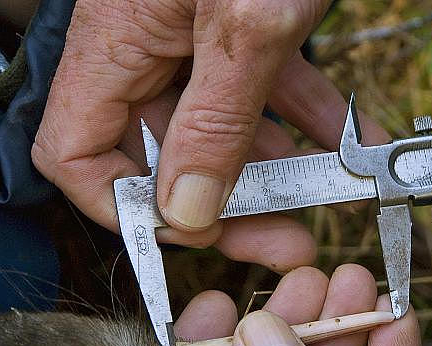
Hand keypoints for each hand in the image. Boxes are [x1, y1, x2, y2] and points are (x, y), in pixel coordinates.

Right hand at [32, 0, 387, 271]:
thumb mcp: (245, 22)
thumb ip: (214, 119)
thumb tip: (185, 209)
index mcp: (115, 44)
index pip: (75, 154)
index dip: (123, 208)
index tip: (190, 233)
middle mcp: (146, 47)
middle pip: (162, 155)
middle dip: (227, 203)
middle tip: (287, 237)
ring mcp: (196, 39)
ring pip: (220, 129)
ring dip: (277, 169)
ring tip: (331, 198)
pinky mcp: (244, 27)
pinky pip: (266, 90)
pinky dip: (310, 119)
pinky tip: (356, 140)